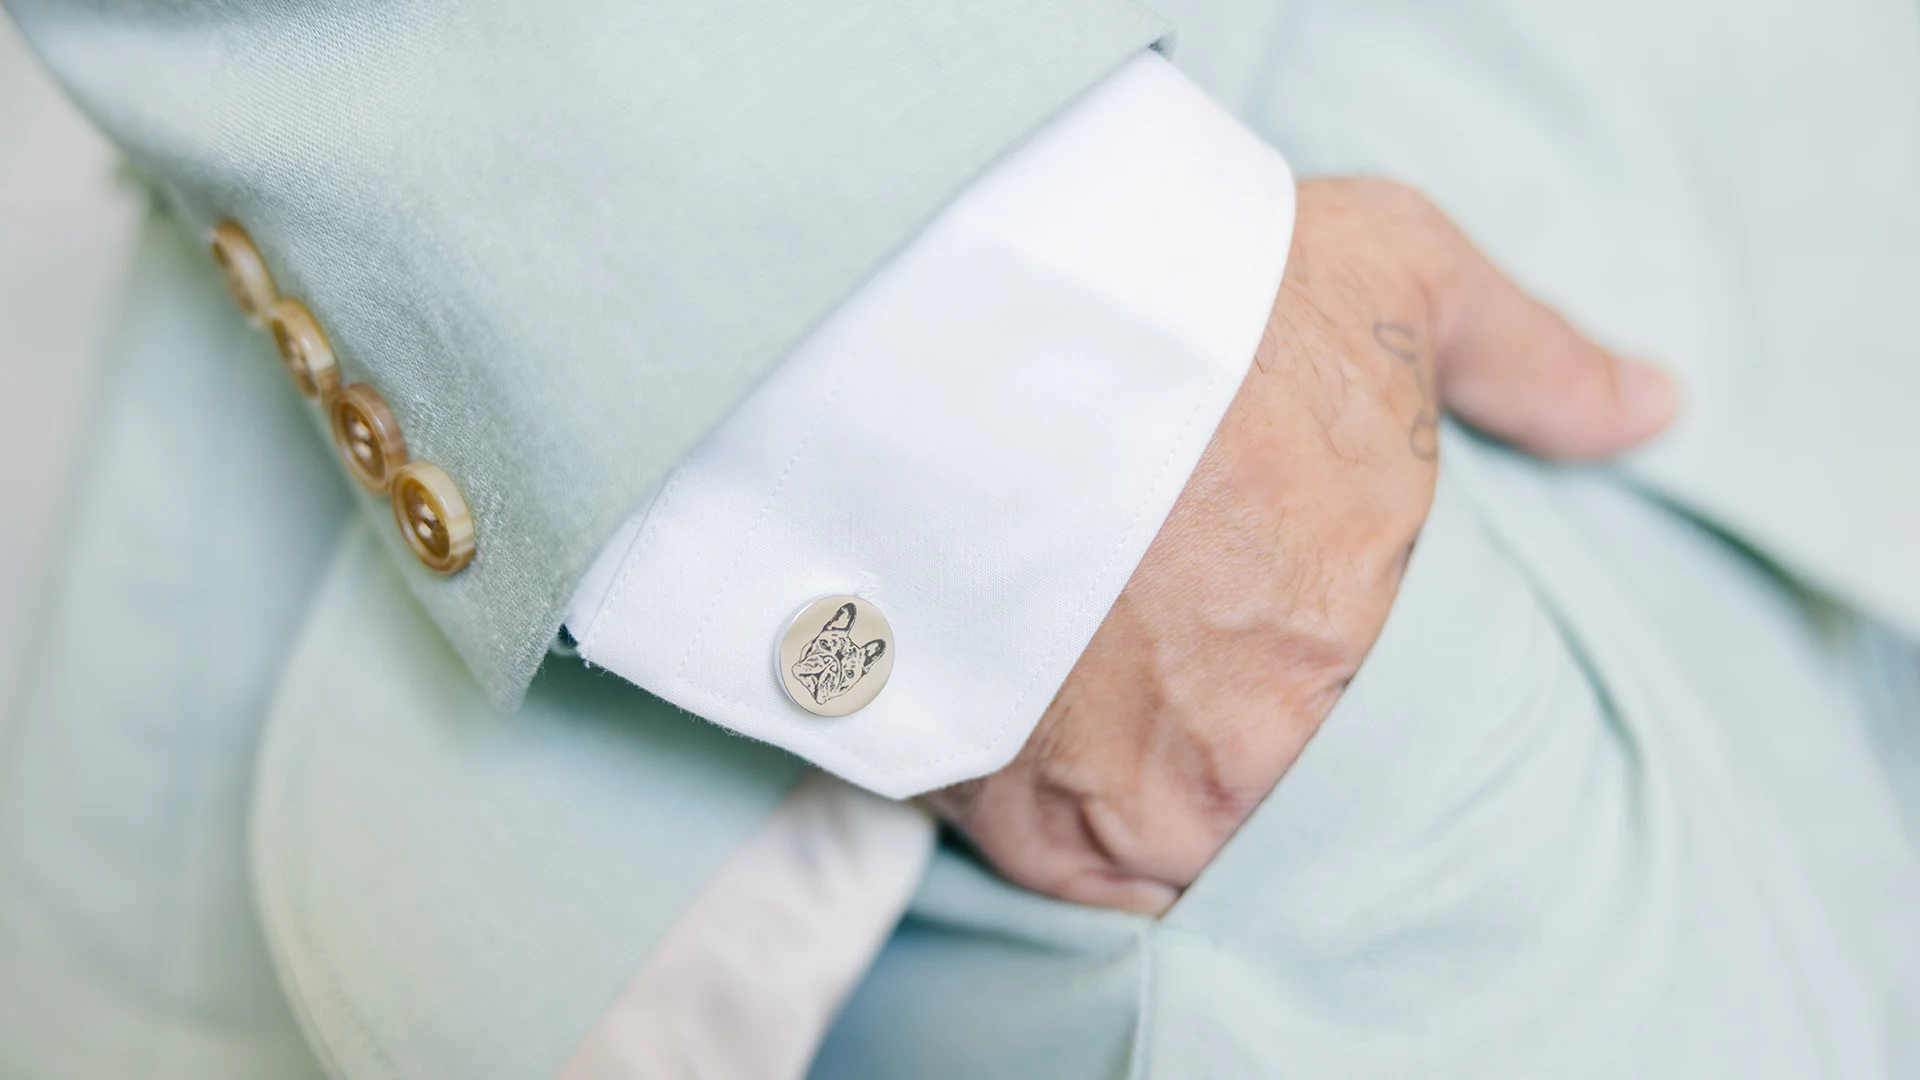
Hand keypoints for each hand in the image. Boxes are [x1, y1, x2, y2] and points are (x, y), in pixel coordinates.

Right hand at [923, 178, 1678, 913]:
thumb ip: (1531, 360)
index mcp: (1349, 641)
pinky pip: (1051, 869)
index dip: (1324, 687)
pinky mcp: (997, 799)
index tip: (1271, 634)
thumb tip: (1654, 409)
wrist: (991, 319)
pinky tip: (1037, 737)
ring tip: (1105, 705)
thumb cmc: (1202, 289)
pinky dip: (1049, 821)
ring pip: (1163, 847)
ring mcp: (1116, 788)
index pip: (1373, 735)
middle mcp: (1245, 750)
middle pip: (1265, 799)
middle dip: (1238, 749)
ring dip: (1144, 792)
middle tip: (1183, 670)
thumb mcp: (1398, 273)